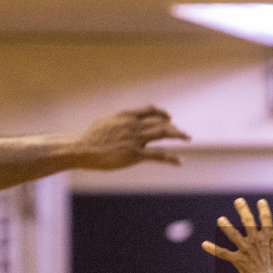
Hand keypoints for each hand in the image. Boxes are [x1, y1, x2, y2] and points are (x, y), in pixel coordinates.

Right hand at [75, 107, 189, 169]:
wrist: (83, 149)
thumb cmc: (91, 138)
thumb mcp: (105, 123)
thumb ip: (118, 122)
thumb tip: (122, 123)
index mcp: (126, 116)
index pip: (149, 111)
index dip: (162, 114)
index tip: (169, 118)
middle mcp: (134, 125)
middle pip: (160, 122)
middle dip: (174, 127)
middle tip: (183, 133)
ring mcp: (136, 139)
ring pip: (163, 134)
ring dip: (178, 135)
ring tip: (188, 138)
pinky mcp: (135, 154)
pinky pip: (158, 155)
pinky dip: (171, 158)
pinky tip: (180, 161)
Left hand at [201, 198, 272, 272]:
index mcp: (268, 237)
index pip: (265, 219)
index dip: (263, 209)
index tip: (260, 201)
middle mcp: (255, 239)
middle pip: (247, 221)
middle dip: (242, 209)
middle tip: (238, 200)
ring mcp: (245, 249)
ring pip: (233, 234)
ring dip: (226, 226)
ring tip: (220, 219)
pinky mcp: (237, 259)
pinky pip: (223, 253)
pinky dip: (213, 248)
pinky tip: (204, 244)